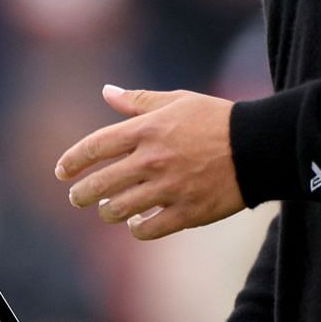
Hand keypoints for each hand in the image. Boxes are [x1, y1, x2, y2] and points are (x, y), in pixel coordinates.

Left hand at [56, 85, 244, 239]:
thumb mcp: (177, 101)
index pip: (94, 147)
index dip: (73, 161)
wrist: (258, 147)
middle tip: (78, 198)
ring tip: (108, 210)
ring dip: (108, 212)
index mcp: (146, 130)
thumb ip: (138, 101)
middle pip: (100, 184)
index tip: (62, 171)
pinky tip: (136, 224)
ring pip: (119, 210)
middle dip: (82, 194)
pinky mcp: (186, 213)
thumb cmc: (217, 119)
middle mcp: (151, 161)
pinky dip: (137, 229)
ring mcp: (167, 189)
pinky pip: (148, 230)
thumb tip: (106, 92)